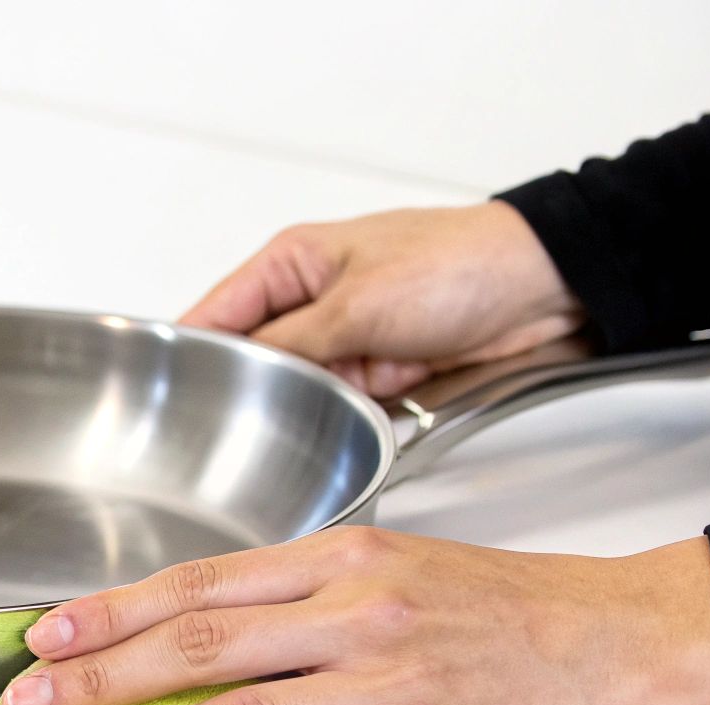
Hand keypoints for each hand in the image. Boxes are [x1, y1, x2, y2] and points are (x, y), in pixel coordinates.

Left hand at [0, 527, 709, 704]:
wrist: (614, 637)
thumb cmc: (504, 604)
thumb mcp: (394, 564)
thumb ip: (300, 591)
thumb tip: (206, 623)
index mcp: (335, 559)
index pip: (197, 585)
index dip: (112, 612)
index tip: (48, 636)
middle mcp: (348, 608)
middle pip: (195, 643)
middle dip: (98, 677)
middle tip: (30, 703)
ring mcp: (381, 674)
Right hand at [181, 202, 584, 396]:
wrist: (544, 291)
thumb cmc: (459, 264)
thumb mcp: (357, 303)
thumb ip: (292, 341)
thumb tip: (245, 370)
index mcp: (293, 264)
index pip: (218, 312)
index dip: (190, 351)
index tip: (165, 393)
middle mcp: (312, 301)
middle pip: (253, 359)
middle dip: (246, 391)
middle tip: (223, 431)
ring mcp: (346, 340)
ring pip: (296, 388)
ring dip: (297, 408)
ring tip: (280, 434)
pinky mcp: (378, 373)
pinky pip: (338, 406)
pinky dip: (336, 421)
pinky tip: (327, 435)